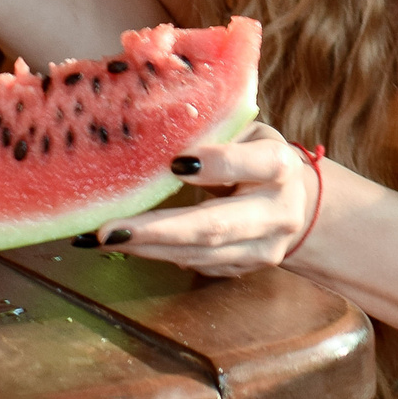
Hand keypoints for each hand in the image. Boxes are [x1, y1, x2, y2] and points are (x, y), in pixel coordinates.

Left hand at [81, 122, 315, 277]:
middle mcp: (278, 212)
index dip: (217, 164)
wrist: (296, 205)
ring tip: (101, 239)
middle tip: (108, 230)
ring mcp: (265, 248)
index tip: (173, 163)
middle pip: (216, 225)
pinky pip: (199, 265)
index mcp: (281, 165)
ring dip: (148, 248)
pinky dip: (160, 255)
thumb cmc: (257, 156)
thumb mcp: (245, 132)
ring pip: (201, 253)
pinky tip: (128, 245)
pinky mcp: (246, 269)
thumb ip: (212, 131)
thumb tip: (150, 128)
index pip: (255, 164)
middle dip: (158, 230)